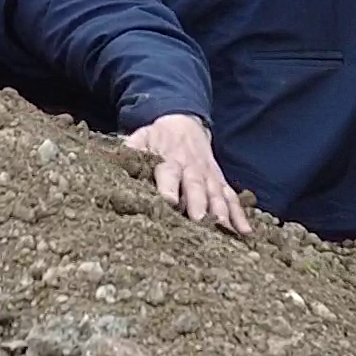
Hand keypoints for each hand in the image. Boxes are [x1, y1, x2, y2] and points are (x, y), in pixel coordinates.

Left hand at [123, 113, 249, 234]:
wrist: (184, 122)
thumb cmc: (157, 138)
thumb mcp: (140, 138)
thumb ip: (129, 151)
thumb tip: (110, 162)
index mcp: (169, 159)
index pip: (168, 173)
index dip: (169, 187)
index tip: (170, 202)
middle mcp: (192, 168)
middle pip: (196, 187)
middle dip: (199, 204)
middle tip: (201, 222)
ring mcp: (209, 176)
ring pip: (217, 194)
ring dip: (222, 212)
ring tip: (226, 231)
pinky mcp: (220, 182)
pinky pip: (232, 198)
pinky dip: (239, 215)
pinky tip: (246, 233)